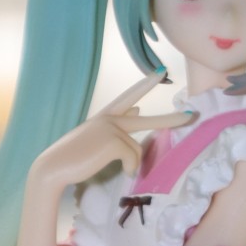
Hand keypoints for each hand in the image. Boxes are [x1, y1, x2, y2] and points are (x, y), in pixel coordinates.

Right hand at [32, 74, 193, 191]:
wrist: (54, 167)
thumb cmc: (73, 158)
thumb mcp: (96, 138)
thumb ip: (117, 126)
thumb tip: (139, 110)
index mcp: (105, 117)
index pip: (128, 97)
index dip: (145, 85)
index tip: (160, 73)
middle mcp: (110, 118)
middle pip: (147, 119)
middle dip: (171, 119)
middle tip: (191, 115)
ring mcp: (112, 127)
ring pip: (137, 149)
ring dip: (131, 164)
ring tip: (116, 168)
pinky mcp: (114, 140)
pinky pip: (134, 158)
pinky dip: (130, 169)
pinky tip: (120, 172)